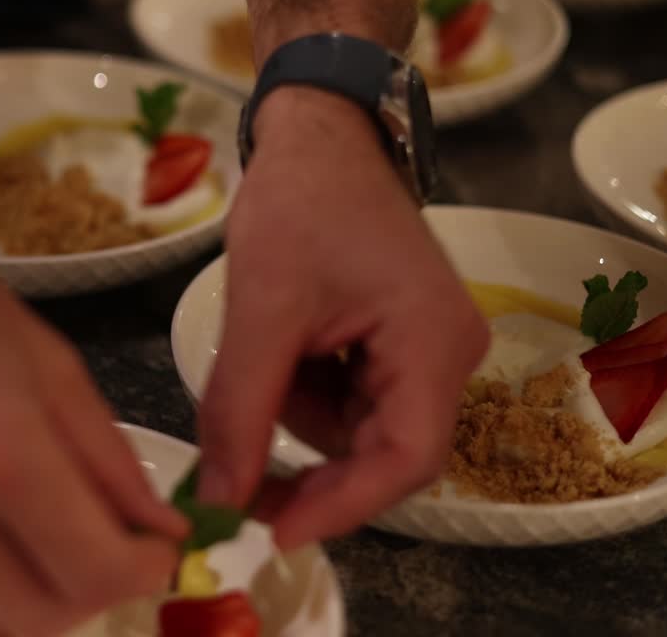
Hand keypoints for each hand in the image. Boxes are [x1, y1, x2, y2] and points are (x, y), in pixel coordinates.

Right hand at [0, 197, 186, 635]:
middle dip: (91, 594)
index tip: (152, 552)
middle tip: (100, 550)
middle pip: (43, 622)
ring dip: (31, 594)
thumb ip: (110, 457)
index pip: (95, 572)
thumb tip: (161, 530)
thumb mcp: (48, 360)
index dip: (142, 574)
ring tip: (32, 530)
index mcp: (1, 453)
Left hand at [195, 87, 488, 548]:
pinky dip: (305, 391)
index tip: (273, 532)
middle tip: (233, 470)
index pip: (405, 459)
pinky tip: (283, 344)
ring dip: (297, 415)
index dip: (341, 506)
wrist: (321, 134)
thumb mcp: (261, 307)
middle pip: (382, 450)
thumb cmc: (300, 201)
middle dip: (306, 461)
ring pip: (358, 429)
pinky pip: (352, 399)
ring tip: (263, 350)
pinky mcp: (401, 343)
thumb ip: (239, 409)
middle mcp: (448, 354)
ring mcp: (427, 349)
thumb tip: (217, 501)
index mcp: (433, 342)